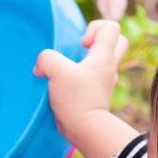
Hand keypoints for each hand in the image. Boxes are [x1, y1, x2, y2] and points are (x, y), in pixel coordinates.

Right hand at [34, 19, 129, 146]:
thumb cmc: (76, 99)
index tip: (80, 44)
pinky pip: (94, 76)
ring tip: (71, 66)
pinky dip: (83, 75)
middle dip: (99, 39)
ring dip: (90, 58)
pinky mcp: (97, 93)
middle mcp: (108, 67)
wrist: (86, 130)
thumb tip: (40, 67)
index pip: (112, 27)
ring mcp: (105, 81)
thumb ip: (46, 59)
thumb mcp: (56, 72)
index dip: (94, 27)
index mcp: (104, 56)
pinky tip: (68, 83)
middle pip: (117, 41)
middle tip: (81, 49)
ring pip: (105, 59)